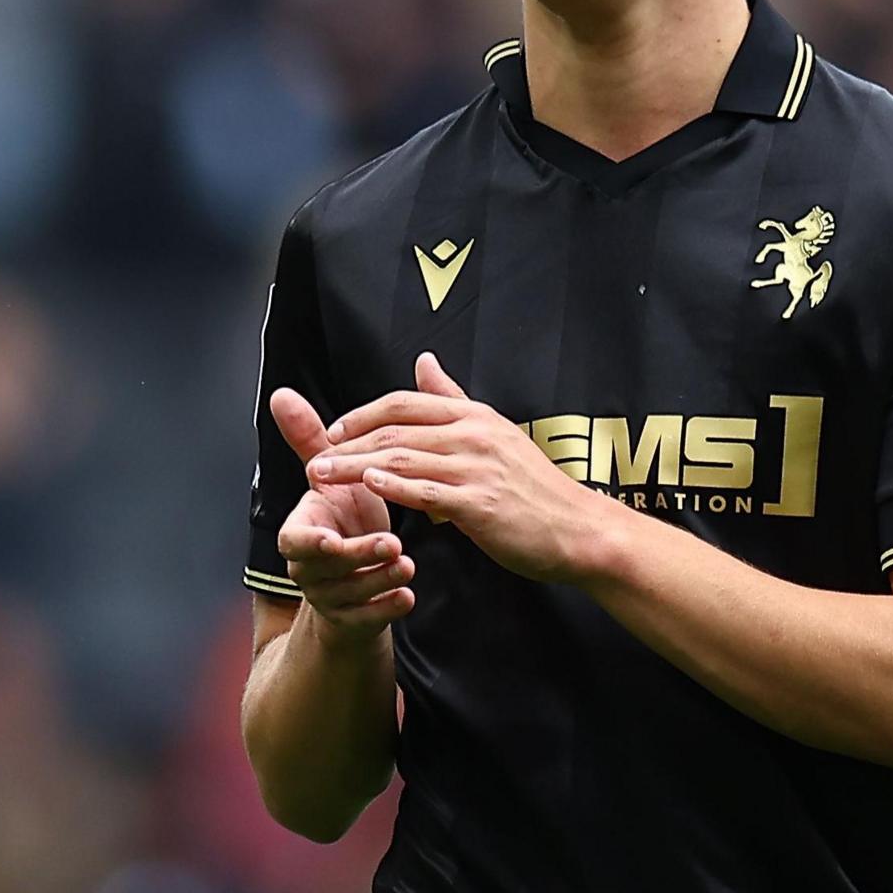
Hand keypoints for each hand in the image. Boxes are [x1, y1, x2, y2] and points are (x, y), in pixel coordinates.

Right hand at [270, 386, 415, 644]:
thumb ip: (310, 440)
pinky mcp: (353, 620)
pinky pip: (367, 619)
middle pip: (326, 568)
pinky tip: (408, 596)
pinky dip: (386, 608)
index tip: (332, 536)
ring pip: (349, 595)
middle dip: (357, 556)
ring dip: (378, 580)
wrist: (350, 577)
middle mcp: (308, 568)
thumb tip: (281, 394)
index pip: (294, 540)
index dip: (310, 540)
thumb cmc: (341, 518)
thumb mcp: (328, 481)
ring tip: (408, 566)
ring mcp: (330, 597)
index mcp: (300, 532)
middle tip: (393, 543)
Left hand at [310, 353, 620, 584]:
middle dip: (348, 443)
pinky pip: (428, 491)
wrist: (579, 530)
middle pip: (396, 430)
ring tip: (323, 475)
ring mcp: (478, 468)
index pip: (405, 402)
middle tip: (314, 457)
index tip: (332, 430)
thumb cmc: (535, 489)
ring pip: (404, 459)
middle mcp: (474, 434)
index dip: (362, 414)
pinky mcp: (481, 505)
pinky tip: (368, 487)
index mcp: (474, 416)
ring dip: (356, 467)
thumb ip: (454, 399)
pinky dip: (395, 487)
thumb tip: (424, 363)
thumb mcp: (496, 432)